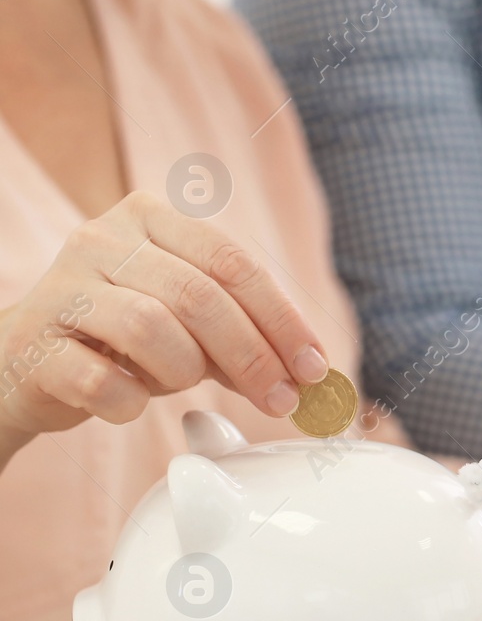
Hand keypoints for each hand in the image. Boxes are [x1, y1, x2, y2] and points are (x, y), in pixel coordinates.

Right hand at [0, 191, 328, 451]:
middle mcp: (101, 239)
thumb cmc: (118, 340)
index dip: (282, 319)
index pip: (232, 262)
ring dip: (184, 372)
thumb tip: (308, 375)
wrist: (21, 363)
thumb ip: (244, 338)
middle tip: (281, 399)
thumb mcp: (187, 326)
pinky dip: (131, 402)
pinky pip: (102, 380)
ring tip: (179, 385)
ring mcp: (61, 288)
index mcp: (149, 218)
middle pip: (199, 295)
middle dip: (253, 355)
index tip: (314, 367)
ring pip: (151, 328)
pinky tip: (128, 401)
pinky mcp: (32, 343)